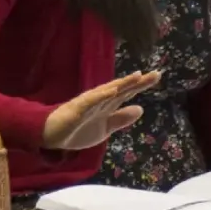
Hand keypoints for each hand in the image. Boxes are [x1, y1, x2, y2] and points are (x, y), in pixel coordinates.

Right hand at [41, 71, 159, 149]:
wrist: (52, 136)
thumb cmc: (78, 129)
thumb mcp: (105, 127)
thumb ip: (121, 118)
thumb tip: (141, 108)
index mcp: (107, 105)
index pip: (127, 92)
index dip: (141, 84)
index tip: (157, 75)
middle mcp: (100, 100)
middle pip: (121, 89)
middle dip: (137, 81)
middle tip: (156, 73)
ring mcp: (88, 103)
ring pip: (108, 91)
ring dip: (122, 84)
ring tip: (137, 76)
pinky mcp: (77, 109)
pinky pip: (90, 101)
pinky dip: (101, 95)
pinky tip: (113, 91)